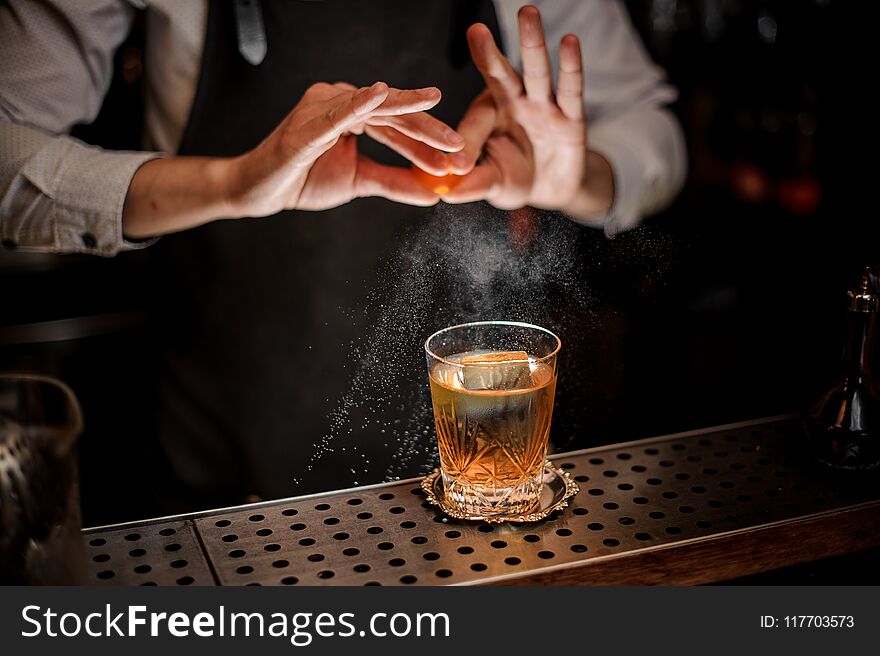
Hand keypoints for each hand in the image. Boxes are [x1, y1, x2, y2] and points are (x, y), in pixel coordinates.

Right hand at [123, 81, 464, 237]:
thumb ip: (395, 182)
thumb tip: (434, 194)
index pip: (398, 126)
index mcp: (353, 114)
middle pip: (391, 114)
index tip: (458, 159)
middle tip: (458, 144)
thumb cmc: (304, 180)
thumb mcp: (359, 182)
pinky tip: (379, 93)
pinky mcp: (304, 126)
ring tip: (434, 108)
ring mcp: (320, 108)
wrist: (260, 193)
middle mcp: (339, 102)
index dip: (428, 142)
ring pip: (371, 110)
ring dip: (404, 115)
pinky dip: (356, 104)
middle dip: (426, 130)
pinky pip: (334, 113)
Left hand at [440, 6, 613, 219]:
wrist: (551, 188)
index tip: (456, 165)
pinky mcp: (571, 117)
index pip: (473, 123)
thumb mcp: (491, 183)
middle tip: (476, 30)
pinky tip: (569, 42)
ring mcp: (543, 107)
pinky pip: (571, 90)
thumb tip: (448, 190)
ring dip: (532, 43)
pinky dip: (571, 67)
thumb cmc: (512, 177)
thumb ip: (473, 183)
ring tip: (527, 12)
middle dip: (488, 54)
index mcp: (487, 117)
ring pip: (536, 71)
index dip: (465, 141)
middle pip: (499, 75)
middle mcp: (513, 104)